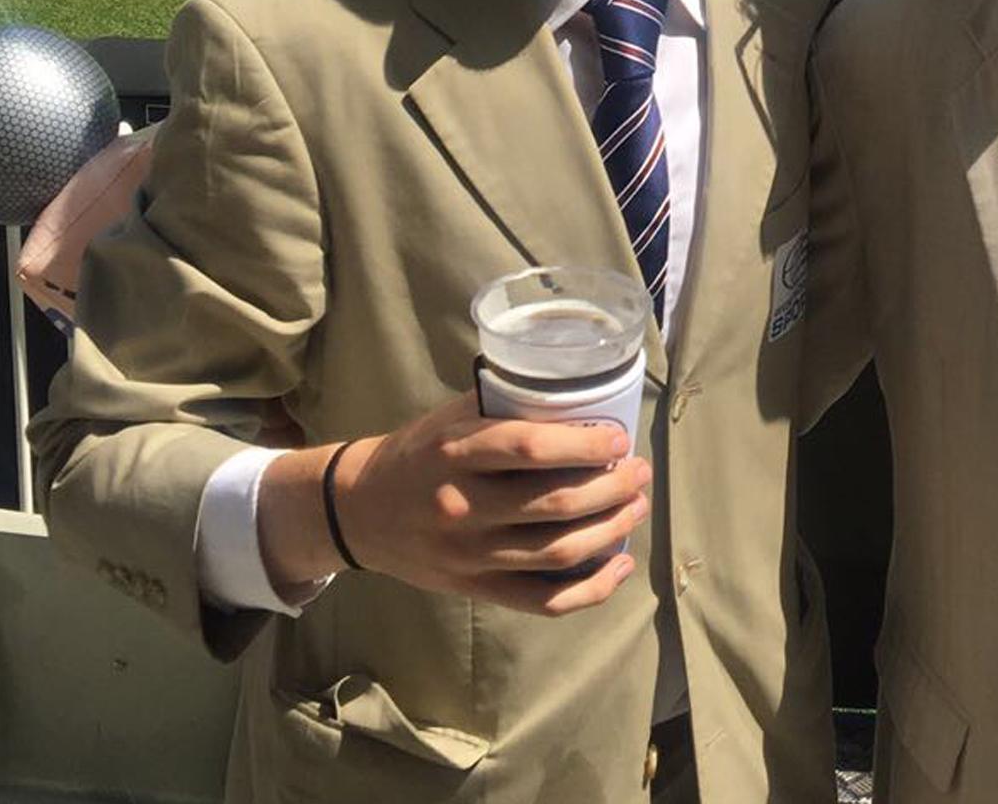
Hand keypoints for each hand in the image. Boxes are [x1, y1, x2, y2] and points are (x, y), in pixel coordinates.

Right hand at [263, 392, 651, 616]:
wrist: (358, 511)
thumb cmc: (418, 453)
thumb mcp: (451, 418)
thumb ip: (507, 408)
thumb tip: (582, 397)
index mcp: (455, 453)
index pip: (529, 449)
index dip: (584, 447)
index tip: (619, 441)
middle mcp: (462, 507)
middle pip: (555, 505)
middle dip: (613, 489)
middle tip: (639, 472)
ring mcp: (468, 556)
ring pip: (558, 553)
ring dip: (611, 530)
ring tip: (636, 506)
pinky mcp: (474, 590)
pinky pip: (543, 601)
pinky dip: (590, 589)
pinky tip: (618, 565)